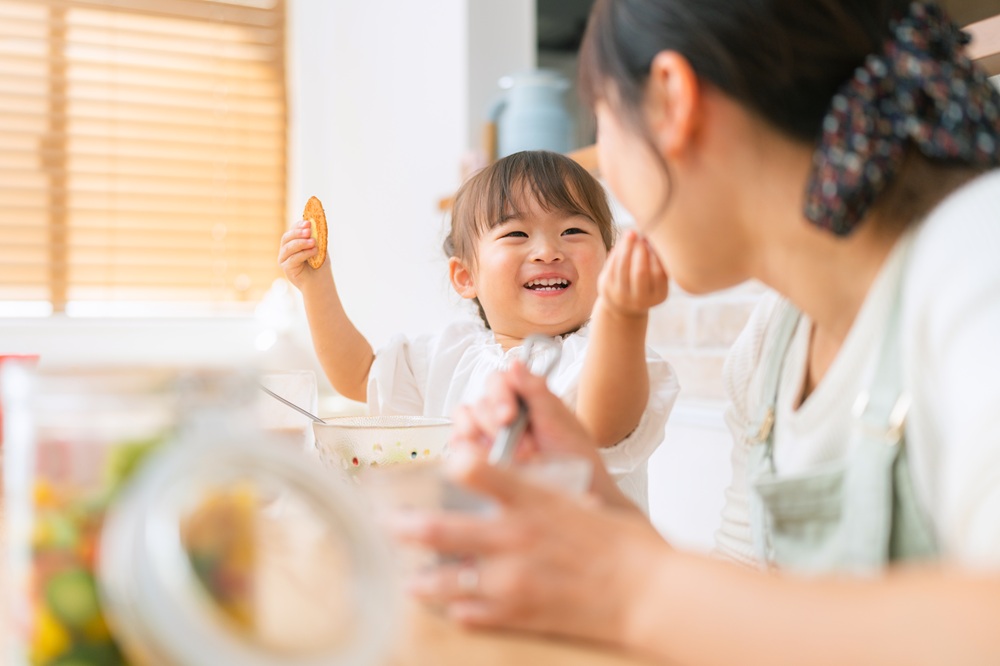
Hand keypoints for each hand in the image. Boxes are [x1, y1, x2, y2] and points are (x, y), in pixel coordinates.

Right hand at [278, 219, 323, 287]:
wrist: (320, 283)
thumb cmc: (320, 265)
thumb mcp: (320, 247)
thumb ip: (317, 237)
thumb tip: (316, 223)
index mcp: (293, 242)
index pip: (292, 230)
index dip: (299, 225)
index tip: (308, 223)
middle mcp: (286, 249)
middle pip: (287, 237)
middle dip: (298, 232)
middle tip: (309, 231)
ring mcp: (284, 259)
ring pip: (288, 247)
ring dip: (301, 243)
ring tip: (313, 242)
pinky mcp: (286, 267)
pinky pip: (293, 258)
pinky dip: (304, 253)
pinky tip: (314, 251)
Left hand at [391, 453, 670, 642]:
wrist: (648, 593)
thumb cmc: (623, 544)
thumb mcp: (581, 498)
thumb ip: (539, 491)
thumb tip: (513, 486)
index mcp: (533, 501)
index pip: (477, 469)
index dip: (449, 461)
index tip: (436, 460)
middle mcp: (514, 537)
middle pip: (442, 527)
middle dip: (407, 526)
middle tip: (389, 525)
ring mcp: (513, 578)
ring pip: (447, 579)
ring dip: (422, 580)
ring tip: (410, 582)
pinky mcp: (520, 612)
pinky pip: (472, 613)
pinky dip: (458, 609)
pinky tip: (453, 608)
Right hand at [450, 362, 600, 462]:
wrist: (579, 491)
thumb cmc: (574, 456)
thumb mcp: (560, 423)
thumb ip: (537, 392)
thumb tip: (516, 364)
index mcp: (525, 396)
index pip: (498, 381)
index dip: (499, 396)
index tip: (509, 417)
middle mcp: (504, 410)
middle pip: (480, 403)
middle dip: (496, 427)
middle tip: (523, 449)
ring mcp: (489, 432)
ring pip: (465, 421)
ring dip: (481, 438)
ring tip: (503, 457)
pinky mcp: (478, 454)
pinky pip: (459, 445)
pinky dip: (468, 451)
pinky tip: (486, 461)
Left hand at [598, 229, 668, 316]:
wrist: (623, 307)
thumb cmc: (646, 285)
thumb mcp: (657, 279)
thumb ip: (658, 260)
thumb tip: (650, 235)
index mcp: (658, 296)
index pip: (659, 273)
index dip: (656, 255)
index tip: (655, 241)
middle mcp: (640, 300)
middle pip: (640, 272)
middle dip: (640, 250)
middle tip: (642, 235)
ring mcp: (621, 296)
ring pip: (622, 267)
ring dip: (627, 247)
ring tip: (631, 233)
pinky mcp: (606, 288)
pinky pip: (611, 266)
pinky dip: (617, 252)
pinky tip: (622, 243)